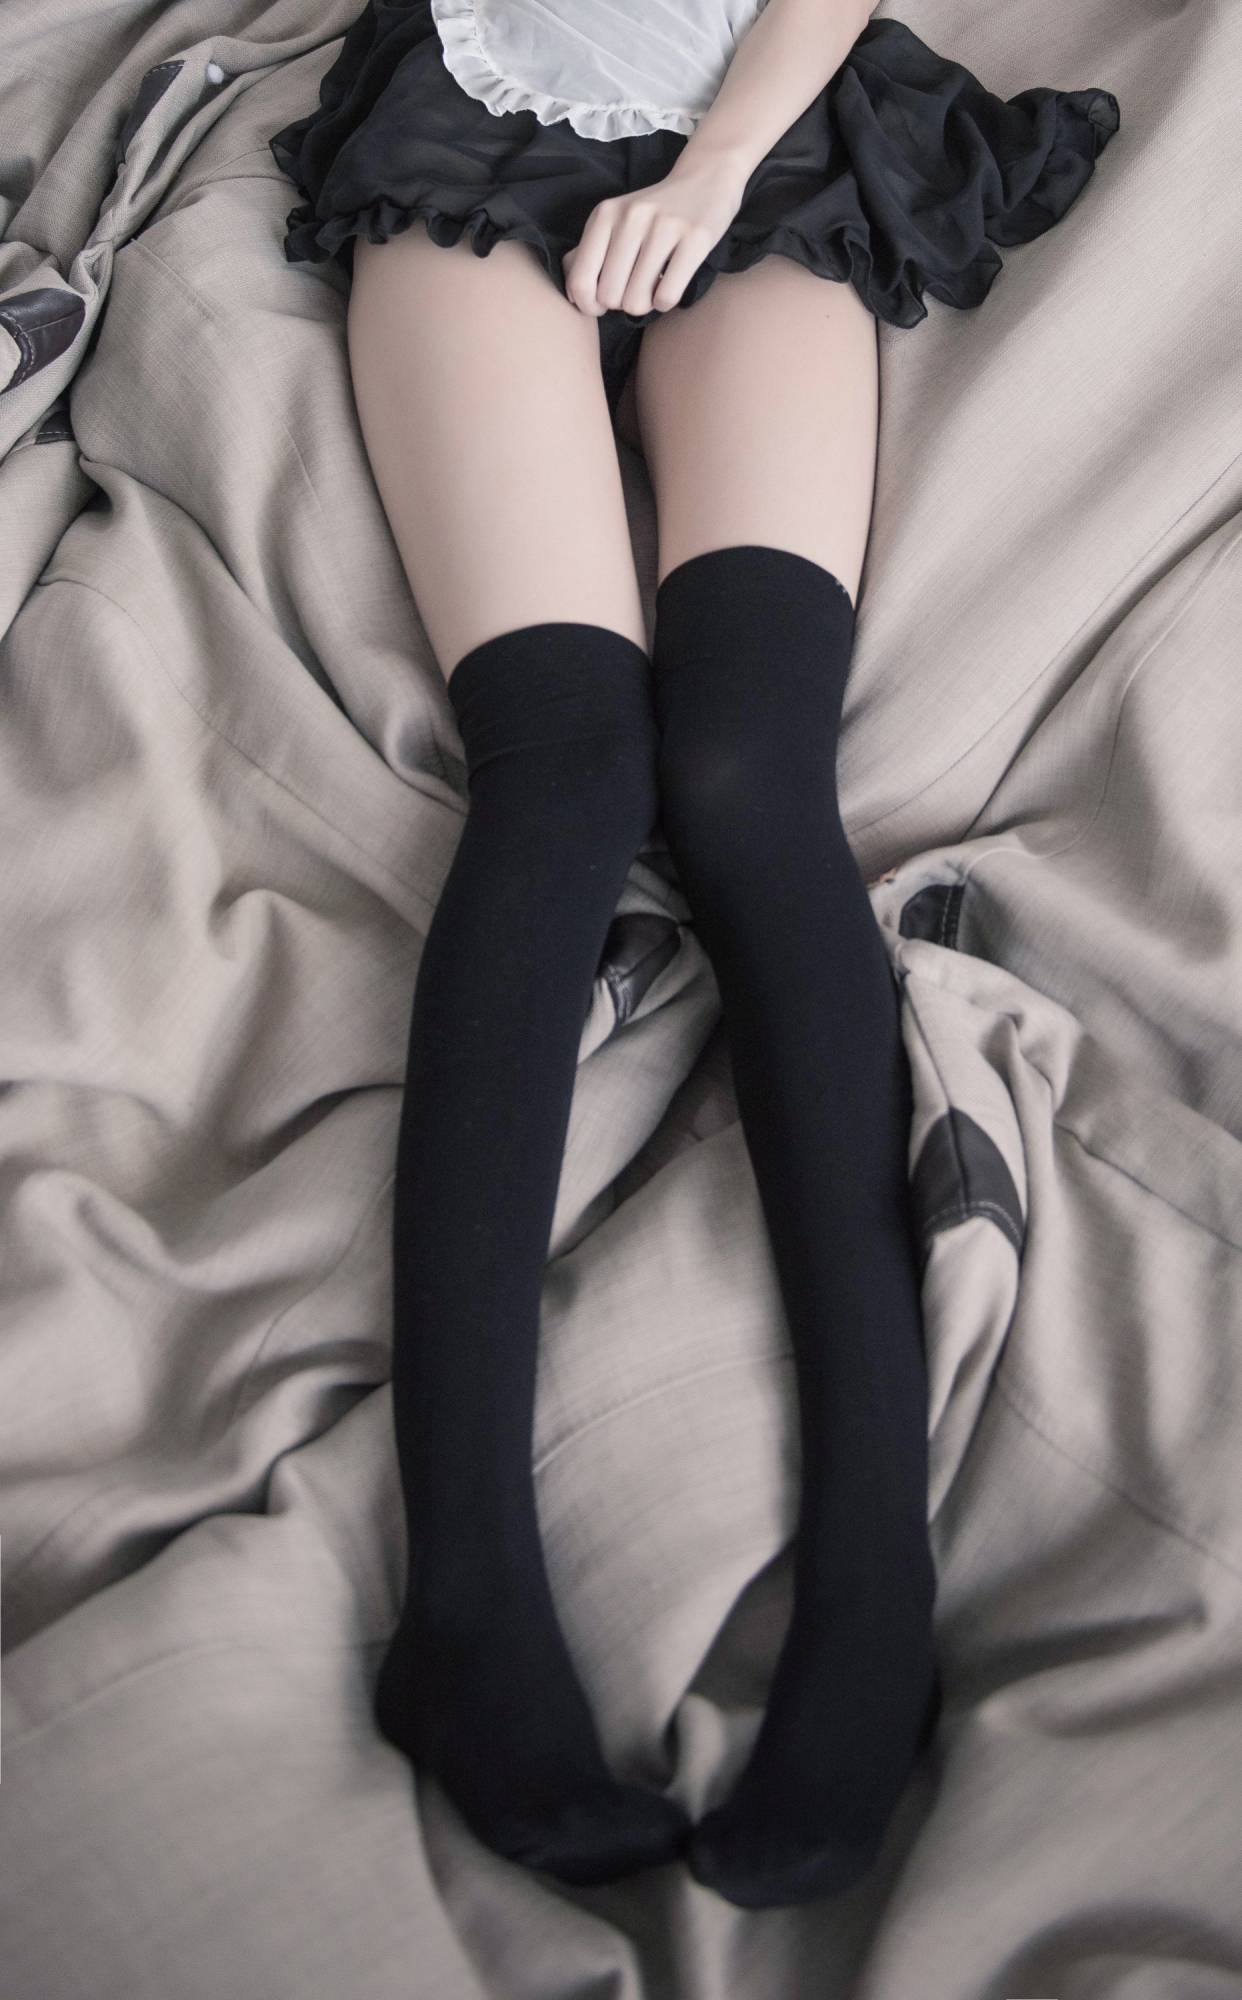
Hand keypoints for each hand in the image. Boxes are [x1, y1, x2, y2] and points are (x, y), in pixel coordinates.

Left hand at [562, 156, 748, 317]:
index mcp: (605, 215)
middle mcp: (631, 218)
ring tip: (654, 285)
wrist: (705, 178)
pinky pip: (667, 296)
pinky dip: (666, 301)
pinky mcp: (695, 238)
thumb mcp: (615, 220)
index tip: (603, 303)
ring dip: (646, 303)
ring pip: (638, 300)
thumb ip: (588, 252)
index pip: (580, 281)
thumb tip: (574, 294)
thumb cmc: (654, 211)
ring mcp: (664, 226)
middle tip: (636, 287)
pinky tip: (670, 285)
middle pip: (610, 297)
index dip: (589, 305)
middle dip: (622, 303)